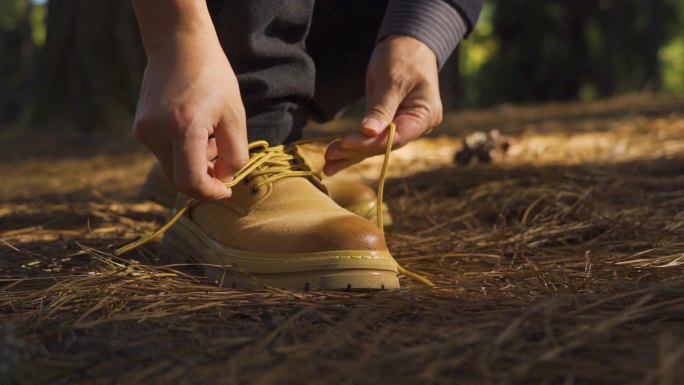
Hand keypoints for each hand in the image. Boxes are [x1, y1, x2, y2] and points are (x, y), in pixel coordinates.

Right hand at [133, 31, 247, 200]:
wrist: (178, 46)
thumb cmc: (213, 78)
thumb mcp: (235, 115)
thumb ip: (235, 153)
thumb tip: (225, 178)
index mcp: (184, 128)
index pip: (190, 182)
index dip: (210, 193)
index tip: (227, 189)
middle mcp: (157, 132)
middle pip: (178, 181)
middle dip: (203, 182)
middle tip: (223, 167)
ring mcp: (144, 131)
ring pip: (171, 168)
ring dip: (193, 166)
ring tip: (211, 140)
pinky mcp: (140, 128)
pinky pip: (163, 153)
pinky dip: (181, 153)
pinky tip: (195, 131)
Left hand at [324, 35, 442, 175]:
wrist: (409, 42)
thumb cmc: (404, 56)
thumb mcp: (393, 80)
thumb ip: (382, 107)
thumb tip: (368, 132)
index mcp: (425, 116)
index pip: (395, 138)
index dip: (369, 143)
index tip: (345, 143)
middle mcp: (416, 126)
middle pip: (384, 146)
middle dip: (355, 151)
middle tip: (329, 157)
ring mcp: (402, 126)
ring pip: (375, 145)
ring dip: (350, 154)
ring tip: (328, 164)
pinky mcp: (388, 123)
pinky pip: (370, 138)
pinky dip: (354, 147)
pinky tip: (337, 159)